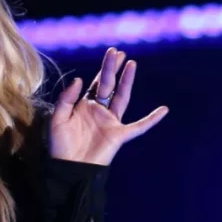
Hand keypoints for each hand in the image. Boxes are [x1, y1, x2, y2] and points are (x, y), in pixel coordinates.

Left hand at [48, 47, 168, 165]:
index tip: (112, 52)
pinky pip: (139, 126)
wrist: (69, 168)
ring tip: (132, 64)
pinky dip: (151, 119)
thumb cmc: (60, 145)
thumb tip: (80, 79)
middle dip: (113, 69)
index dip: (104, 68)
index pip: (96, 83)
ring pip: (122, 98)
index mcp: (84, 105)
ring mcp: (111, 122)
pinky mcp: (119, 135)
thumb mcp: (58, 119)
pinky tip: (163, 110)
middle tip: (120, 53)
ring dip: (127, 82)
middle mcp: (99, 111)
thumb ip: (66, 99)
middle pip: (109, 85)